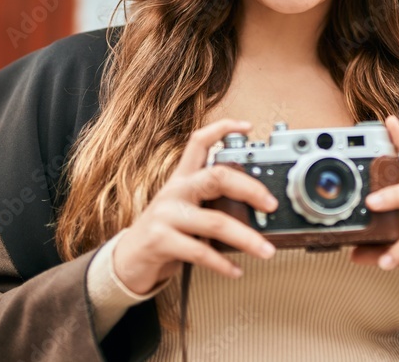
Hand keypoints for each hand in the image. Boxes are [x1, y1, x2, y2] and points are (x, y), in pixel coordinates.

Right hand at [110, 118, 278, 293]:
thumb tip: (254, 210)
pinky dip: (222, 264)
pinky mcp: (160, 240)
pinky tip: (236, 270)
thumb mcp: (184, 210)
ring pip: (215, 221)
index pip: (199, 142)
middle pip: (216, 177)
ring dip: (246, 238)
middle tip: (271, 204)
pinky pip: (200, 252)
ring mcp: (166, 215)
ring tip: (265, 249)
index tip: (247, 127)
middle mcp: (174, 191)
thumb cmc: (163, 233)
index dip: (222, 129)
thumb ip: (209, 203)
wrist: (127, 261)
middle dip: (250, 189)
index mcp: (181, 179)